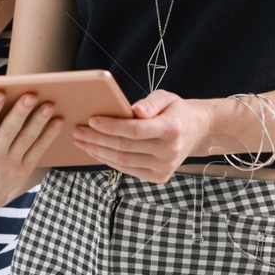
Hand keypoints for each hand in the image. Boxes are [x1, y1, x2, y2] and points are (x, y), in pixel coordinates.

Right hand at [0, 91, 60, 212]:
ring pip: (26, 140)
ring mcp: (10, 164)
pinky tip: (57, 121)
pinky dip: (48, 136)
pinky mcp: (23, 170)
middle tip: (30, 95)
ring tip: (47, 104)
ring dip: (38, 122)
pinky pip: (38, 150)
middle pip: (8, 132)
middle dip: (20, 113)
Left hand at [73, 89, 215, 182]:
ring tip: (81, 141)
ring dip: (98, 152)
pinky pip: (128, 169)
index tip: (91, 120)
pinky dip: (109, 161)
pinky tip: (96, 151)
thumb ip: (151, 102)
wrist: (197, 130)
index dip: (111, 127)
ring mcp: (164, 167)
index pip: (136, 130)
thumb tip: (135, 110)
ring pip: (123, 162)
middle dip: (97, 140)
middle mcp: (169, 151)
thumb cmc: (175, 110)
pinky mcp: (159, 177)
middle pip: (125, 147)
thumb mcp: (167, 98)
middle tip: (78, 131)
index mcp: (171, 129)